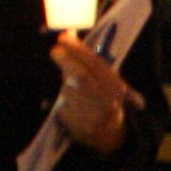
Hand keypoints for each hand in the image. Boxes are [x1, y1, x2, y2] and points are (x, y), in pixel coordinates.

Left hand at [50, 38, 142, 155]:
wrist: (110, 135)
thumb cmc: (104, 100)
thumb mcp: (104, 81)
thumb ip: (88, 62)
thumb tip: (68, 35)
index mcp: (114, 85)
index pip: (95, 63)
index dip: (78, 49)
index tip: (63, 38)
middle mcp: (106, 99)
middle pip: (82, 76)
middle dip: (67, 61)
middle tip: (55, 51)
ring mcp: (94, 114)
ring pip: (69, 91)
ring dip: (66, 87)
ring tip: (72, 91)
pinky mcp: (80, 126)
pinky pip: (63, 108)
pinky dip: (63, 106)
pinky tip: (71, 108)